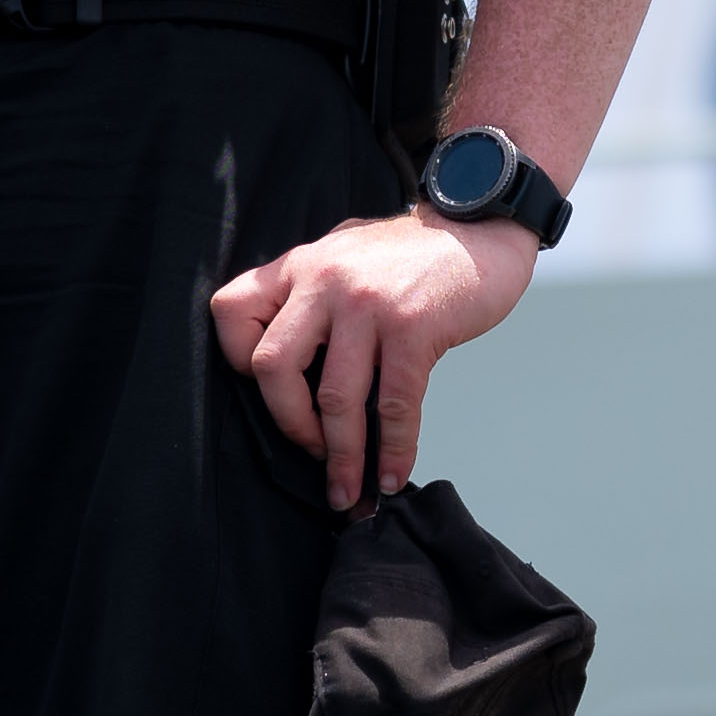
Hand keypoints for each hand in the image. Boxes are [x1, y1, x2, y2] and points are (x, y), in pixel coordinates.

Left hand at [210, 208, 537, 509]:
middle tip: (312, 451)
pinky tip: (392, 474)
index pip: (231, 312)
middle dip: (290, 424)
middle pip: (274, 367)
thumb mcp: (346, 252)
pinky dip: (393, 451)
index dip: (239, 361)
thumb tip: (299, 364)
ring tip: (350, 489)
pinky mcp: (414, 327)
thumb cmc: (416, 251)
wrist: (483, 227)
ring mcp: (368, 304)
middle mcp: (325, 280)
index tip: (270, 392)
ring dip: (342, 457)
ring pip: (335, 398)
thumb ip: (314, 293)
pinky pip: (395, 405)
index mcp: (301, 265)